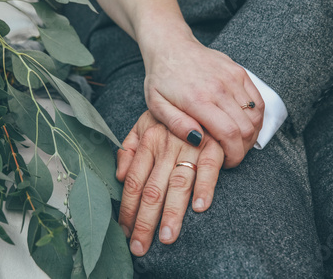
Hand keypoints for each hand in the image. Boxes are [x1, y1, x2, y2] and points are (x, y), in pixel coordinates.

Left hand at [117, 111, 223, 255]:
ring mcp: (190, 145)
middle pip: (152, 189)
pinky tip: (200, 208)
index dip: (127, 210)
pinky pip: (210, 168)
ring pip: (178, 183)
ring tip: (167, 238)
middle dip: (145, 222)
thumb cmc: (169, 114)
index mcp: (147, 141)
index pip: (133, 182)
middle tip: (140, 247)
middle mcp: (166, 145)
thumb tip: (119, 176)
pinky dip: (205, 187)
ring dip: (173, 213)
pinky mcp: (213, 144)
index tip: (124, 232)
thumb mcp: (142, 124)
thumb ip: (128, 149)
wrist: (196, 85)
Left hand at [141, 31, 263, 167]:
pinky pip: (258, 101)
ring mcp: (232, 78)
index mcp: (198, 99)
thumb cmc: (161, 78)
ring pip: (256, 116)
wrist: (170, 46)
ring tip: (236, 141)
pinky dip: (255, 117)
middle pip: (246, 128)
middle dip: (243, 149)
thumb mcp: (156, 105)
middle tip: (231, 154)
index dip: (234, 155)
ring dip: (251, 135)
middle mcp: (219, 88)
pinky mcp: (240, 71)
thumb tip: (198, 141)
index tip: (228, 163)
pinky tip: (243, 124)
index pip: (229, 134)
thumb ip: (176, 124)